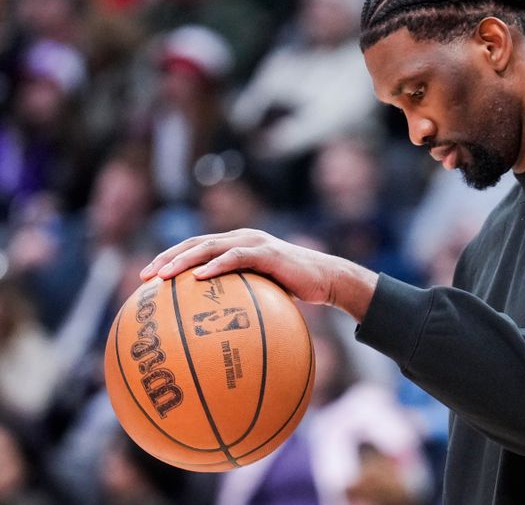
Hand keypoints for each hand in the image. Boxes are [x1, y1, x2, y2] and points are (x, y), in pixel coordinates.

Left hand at [139, 228, 377, 320]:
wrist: (327, 281)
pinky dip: (215, 265)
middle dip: (167, 258)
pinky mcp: (267, 252)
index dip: (169, 259)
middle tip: (145, 277)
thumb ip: (239, 305)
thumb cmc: (295, 292)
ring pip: (210, 246)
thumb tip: (214, 337)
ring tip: (164, 275)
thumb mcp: (262, 298)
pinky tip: (198, 278)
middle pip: (195, 243)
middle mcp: (241, 238)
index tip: (146, 279)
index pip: (195, 247)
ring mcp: (254, 242)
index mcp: (236, 245)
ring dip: (184, 259)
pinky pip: (236, 257)